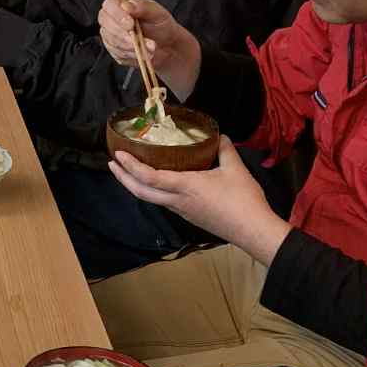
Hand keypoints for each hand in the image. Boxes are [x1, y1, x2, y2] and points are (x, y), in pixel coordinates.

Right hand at [97, 0, 200, 96]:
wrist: (167, 46)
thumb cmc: (161, 26)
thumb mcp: (157, 13)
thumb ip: (143, 7)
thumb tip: (126, 5)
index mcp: (122, 4)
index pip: (110, 4)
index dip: (116, 14)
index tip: (130, 23)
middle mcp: (113, 18)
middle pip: (105, 22)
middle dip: (122, 33)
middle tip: (138, 38)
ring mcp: (111, 35)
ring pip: (111, 40)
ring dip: (131, 45)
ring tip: (149, 47)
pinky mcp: (114, 50)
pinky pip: (117, 53)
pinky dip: (132, 54)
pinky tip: (143, 53)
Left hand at [107, 141, 288, 263]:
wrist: (253, 231)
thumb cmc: (243, 200)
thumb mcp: (235, 169)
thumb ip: (224, 149)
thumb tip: (219, 136)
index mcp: (185, 187)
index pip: (150, 177)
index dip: (131, 166)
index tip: (118, 155)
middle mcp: (178, 201)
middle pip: (141, 192)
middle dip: (124, 178)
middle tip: (113, 163)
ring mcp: (182, 211)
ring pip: (152, 198)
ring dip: (137, 185)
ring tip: (131, 171)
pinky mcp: (190, 216)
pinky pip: (164, 202)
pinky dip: (153, 190)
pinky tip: (158, 183)